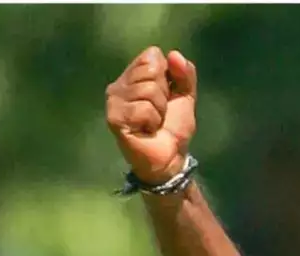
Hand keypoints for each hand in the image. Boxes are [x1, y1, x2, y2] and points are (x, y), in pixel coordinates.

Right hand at [105, 47, 197, 183]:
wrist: (171, 157)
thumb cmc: (174, 126)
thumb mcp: (185, 95)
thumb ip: (185, 73)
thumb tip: (174, 54)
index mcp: (134, 75)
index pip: (152, 56)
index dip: (168, 75)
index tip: (168, 95)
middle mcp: (119, 85)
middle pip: (150, 71)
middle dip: (164, 94)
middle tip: (160, 111)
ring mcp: (114, 101)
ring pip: (147, 90)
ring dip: (159, 110)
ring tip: (153, 122)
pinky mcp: (114, 118)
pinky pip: (142, 108)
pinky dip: (152, 120)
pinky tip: (146, 130)